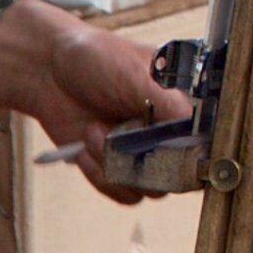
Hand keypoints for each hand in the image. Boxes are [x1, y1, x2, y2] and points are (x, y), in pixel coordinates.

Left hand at [0, 0, 190, 181]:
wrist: (46, 70)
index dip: (197, 150)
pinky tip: (85, 146)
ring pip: (152, 188)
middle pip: (183, 171)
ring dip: (120, 166)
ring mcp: (143, 152)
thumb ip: (163, 100)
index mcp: (183, 102)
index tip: (174, 150)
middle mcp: (169, 131)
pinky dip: (102, 176)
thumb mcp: (132, 73)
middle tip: (123, 141)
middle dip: (149, 162)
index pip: (207, 137)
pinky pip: (124, 193)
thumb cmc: (95, 58)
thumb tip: (191, 121)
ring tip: (95, 132)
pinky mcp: (117, 168)